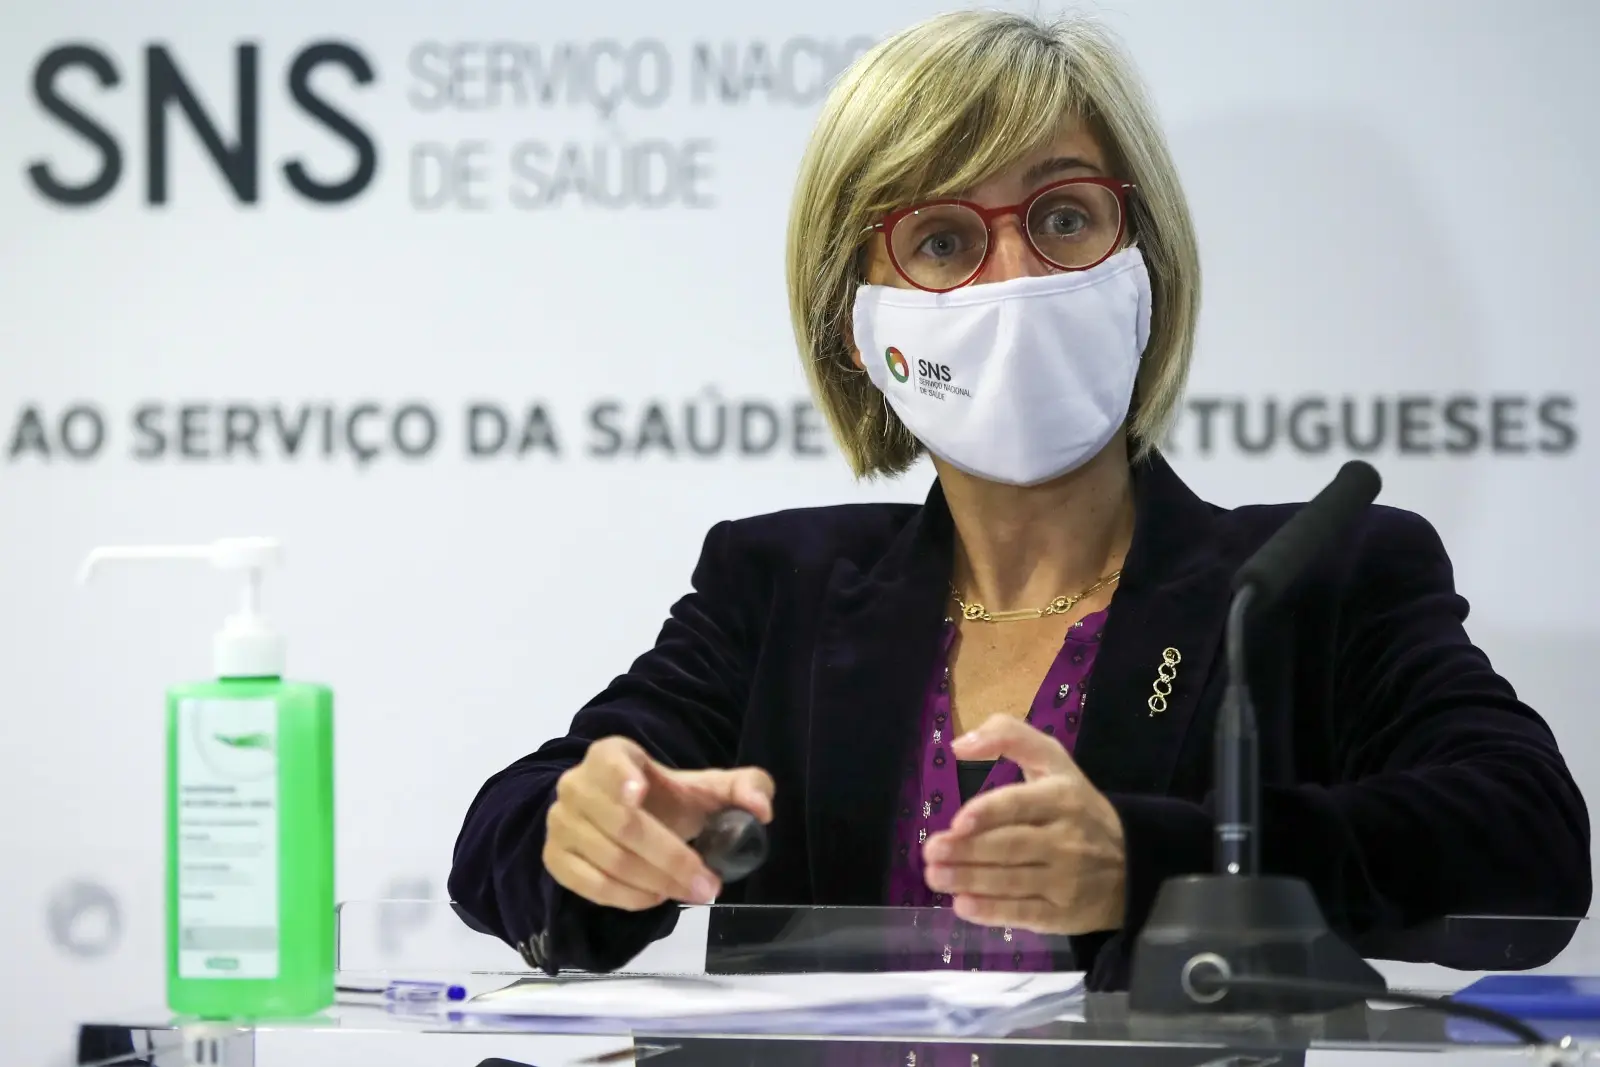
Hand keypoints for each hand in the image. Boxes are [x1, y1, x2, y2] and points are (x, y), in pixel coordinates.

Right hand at [544, 736, 774, 911]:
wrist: (631, 817)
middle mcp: (576, 784)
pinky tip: (657, 896)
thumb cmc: (669, 800)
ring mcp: (560, 823)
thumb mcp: (710, 788)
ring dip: (656, 883)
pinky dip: (627, 898)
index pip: (610, 761)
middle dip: (670, 858)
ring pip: (609, 860)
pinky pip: (590, 886)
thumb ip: (746, 788)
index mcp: (611, 755)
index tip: (639, 795)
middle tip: (708, 884)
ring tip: (691, 892)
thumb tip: (762, 809)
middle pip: (623, 826)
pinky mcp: (554, 858)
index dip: (621, 777)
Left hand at [921, 716, 1126, 933]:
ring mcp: (1067, 880)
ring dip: (969, 880)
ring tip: (935, 876)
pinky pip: (1024, 914)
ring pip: (1012, 881)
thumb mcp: (1052, 760)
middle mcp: (1067, 838)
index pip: (1020, 804)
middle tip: (931, 852)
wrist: (1131, 864)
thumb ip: (1008, 736)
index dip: (988, 813)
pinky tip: (962, 906)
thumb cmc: (1075, 806)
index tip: (956, 822)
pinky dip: (991, 912)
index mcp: (1062, 796)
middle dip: (967, 851)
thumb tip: (959, 745)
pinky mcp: (1064, 914)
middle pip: (1011, 846)